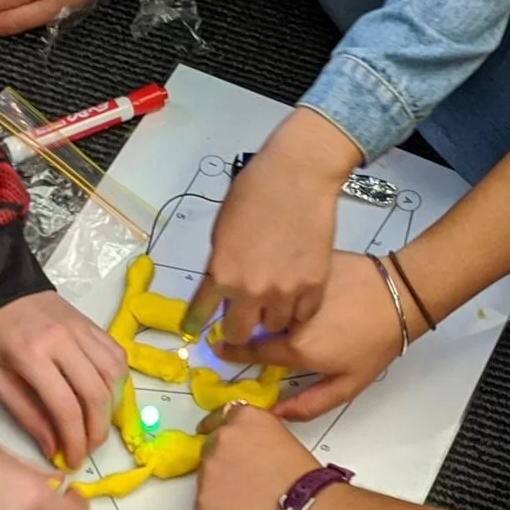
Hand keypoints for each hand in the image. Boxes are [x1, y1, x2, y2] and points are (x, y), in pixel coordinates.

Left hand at [0, 291, 126, 467]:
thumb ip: (26, 413)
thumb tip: (52, 446)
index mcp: (31, 355)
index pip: (65, 407)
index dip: (73, 441)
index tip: (72, 460)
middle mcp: (63, 341)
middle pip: (96, 394)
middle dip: (97, 430)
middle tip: (88, 448)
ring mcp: (82, 330)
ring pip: (113, 375)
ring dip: (112, 407)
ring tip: (98, 425)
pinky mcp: (92, 325)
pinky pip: (117, 355)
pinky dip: (118, 380)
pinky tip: (107, 395)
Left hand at [183, 110, 361, 343]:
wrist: (297, 177)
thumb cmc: (253, 192)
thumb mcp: (222, 230)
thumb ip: (222, 264)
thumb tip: (225, 284)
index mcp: (222, 273)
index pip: (202, 312)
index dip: (197, 322)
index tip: (195, 328)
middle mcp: (251, 290)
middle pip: (240, 332)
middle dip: (237, 328)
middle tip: (242, 319)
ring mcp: (286, 292)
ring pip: (275, 326)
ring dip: (270, 317)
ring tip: (274, 301)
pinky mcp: (314, 286)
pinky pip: (303, 314)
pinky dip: (297, 310)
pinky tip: (295, 297)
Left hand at [195, 404, 317, 509]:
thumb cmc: (304, 479)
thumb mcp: (283, 437)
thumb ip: (256, 434)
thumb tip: (247, 446)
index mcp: (243, 418)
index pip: (219, 418)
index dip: (220, 432)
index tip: (215, 437)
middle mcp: (221, 438)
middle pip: (210, 448)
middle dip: (223, 462)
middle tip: (244, 480)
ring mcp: (208, 470)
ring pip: (206, 478)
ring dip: (220, 487)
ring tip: (248, 501)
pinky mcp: (202, 501)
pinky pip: (204, 505)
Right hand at [217, 251, 417, 419]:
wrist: (401, 296)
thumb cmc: (376, 343)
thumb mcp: (349, 384)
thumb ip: (309, 404)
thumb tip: (275, 415)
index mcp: (297, 348)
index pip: (251, 351)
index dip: (234, 350)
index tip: (221, 347)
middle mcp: (290, 318)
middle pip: (255, 322)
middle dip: (247, 323)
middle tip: (248, 323)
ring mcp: (297, 287)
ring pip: (265, 297)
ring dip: (261, 300)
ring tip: (267, 301)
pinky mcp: (307, 265)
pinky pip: (284, 276)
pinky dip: (280, 281)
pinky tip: (287, 282)